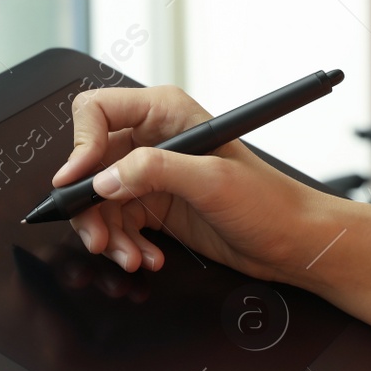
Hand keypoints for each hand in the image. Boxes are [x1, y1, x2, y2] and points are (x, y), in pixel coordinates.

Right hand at [53, 85, 331, 279]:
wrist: (294, 242)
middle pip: (92, 164)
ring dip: (108, 234)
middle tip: (97, 237)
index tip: (77, 182)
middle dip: (90, 205)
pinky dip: (126, 245)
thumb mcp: (212, 181)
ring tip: (129, 256)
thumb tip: (105, 179)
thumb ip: (154, 172)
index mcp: (166, 112)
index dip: (80, 145)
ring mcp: (153, 174)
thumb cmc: (270, 202)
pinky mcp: (156, 205)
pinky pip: (119, 223)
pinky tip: (147, 257)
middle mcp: (154, 139)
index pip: (97, 113)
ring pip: (100, 200)